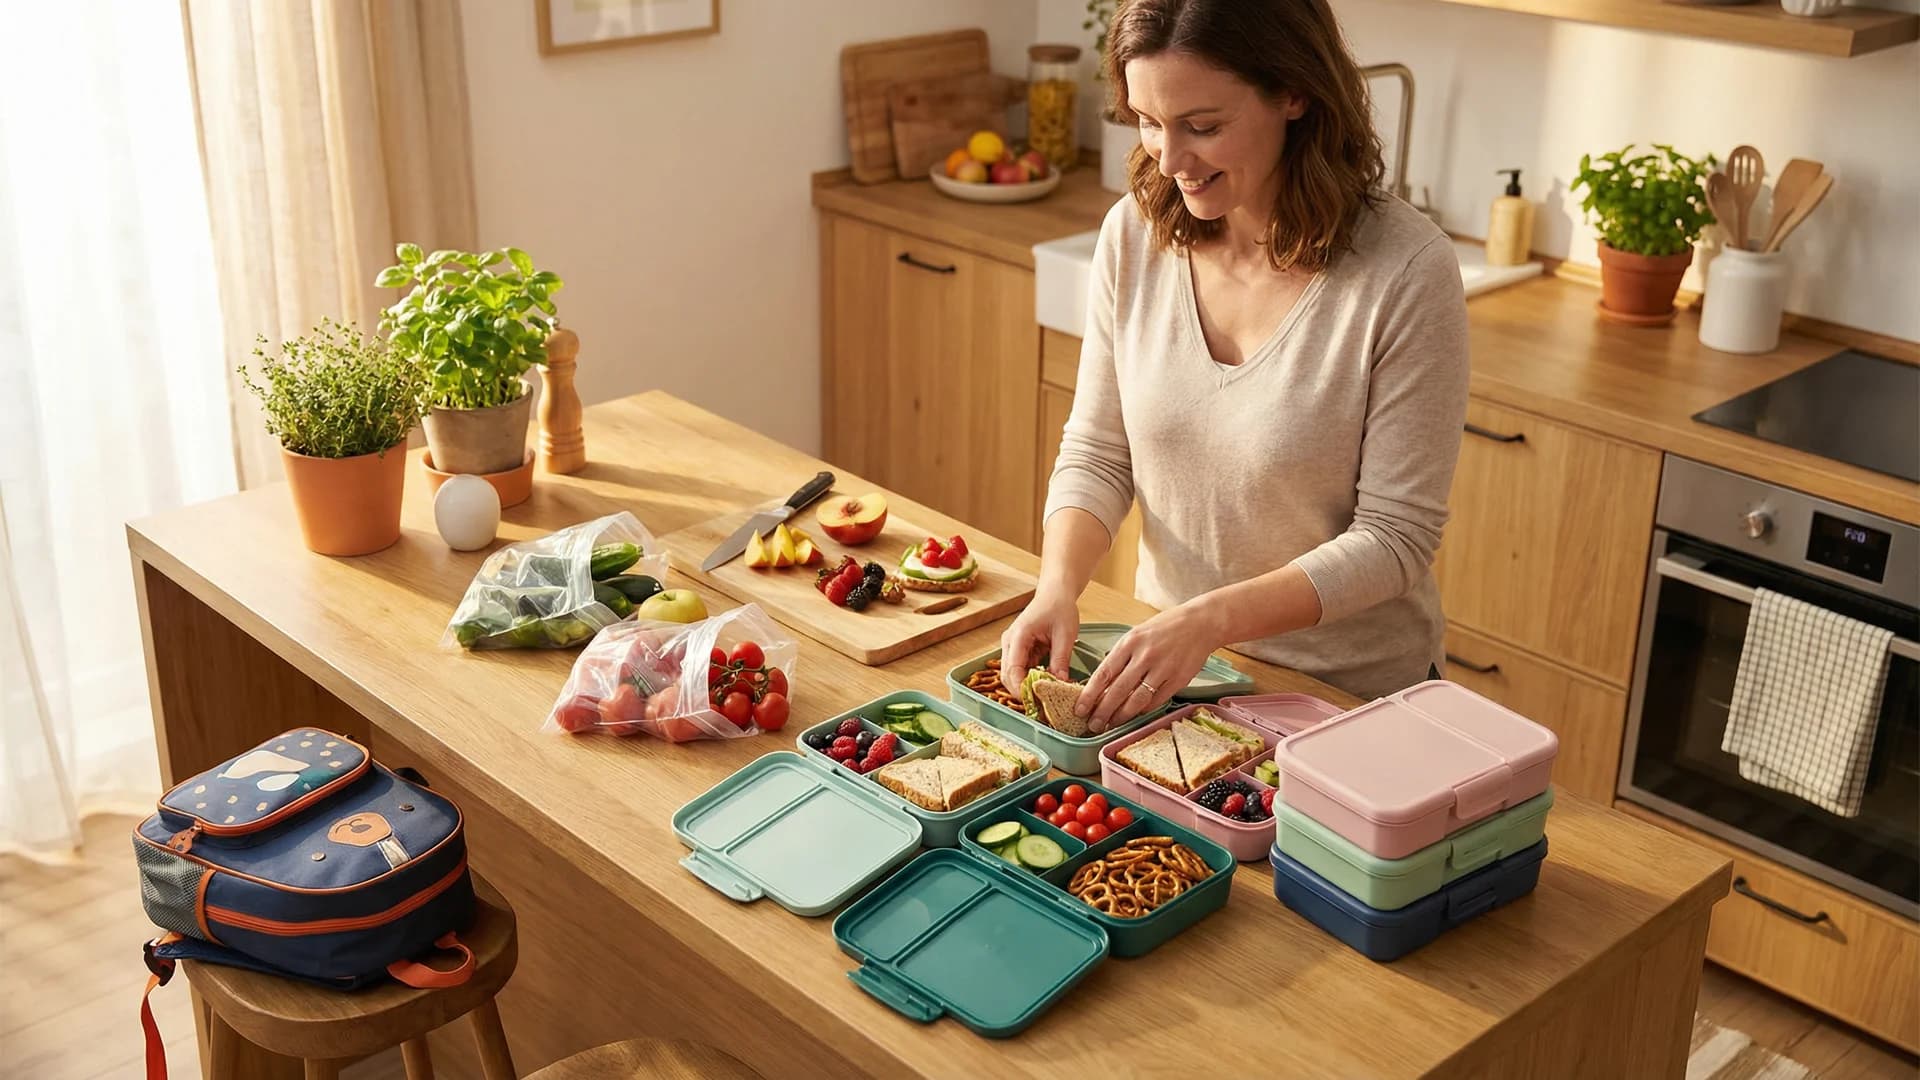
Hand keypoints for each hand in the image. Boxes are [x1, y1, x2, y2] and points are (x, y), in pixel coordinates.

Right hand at [1000, 587, 1080, 697]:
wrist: (1055, 593)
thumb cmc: (1059, 608)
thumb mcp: (1065, 634)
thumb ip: (1061, 659)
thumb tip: (1060, 684)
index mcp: (1018, 636)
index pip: (1013, 670)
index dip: (1021, 689)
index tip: (1037, 703)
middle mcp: (1009, 643)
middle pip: (1007, 676)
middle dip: (1023, 692)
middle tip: (1043, 705)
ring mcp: (1012, 647)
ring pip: (1013, 675)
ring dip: (1027, 686)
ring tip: (1047, 696)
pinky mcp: (1019, 650)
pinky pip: (1021, 670)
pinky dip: (1032, 679)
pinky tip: (1047, 683)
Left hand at [1076, 601, 1221, 732]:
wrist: (1199, 624)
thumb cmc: (1165, 628)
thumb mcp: (1136, 634)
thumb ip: (1120, 656)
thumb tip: (1103, 681)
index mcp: (1129, 643)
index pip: (1103, 674)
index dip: (1089, 695)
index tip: (1080, 708)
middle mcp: (1144, 656)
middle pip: (1118, 691)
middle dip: (1102, 712)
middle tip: (1093, 725)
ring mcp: (1162, 669)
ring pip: (1137, 700)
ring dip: (1121, 716)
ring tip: (1111, 724)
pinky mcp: (1178, 680)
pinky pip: (1156, 701)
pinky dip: (1143, 710)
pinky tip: (1135, 715)